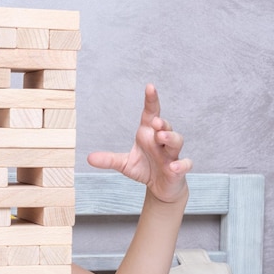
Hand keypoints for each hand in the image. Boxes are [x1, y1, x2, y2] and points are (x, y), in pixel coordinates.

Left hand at [87, 84, 192, 202]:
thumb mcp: (124, 164)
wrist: (160, 187)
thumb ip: (109, 159)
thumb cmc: (145, 169)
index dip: (151, 100)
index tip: (150, 87)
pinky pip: (185, 164)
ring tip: (161, 137)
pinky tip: (173, 167)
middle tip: (156, 122)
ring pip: (177, 141)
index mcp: (148, 135)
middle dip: (162, 123)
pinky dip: (181, 165)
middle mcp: (161, 142)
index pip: (151, 114)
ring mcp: (172, 155)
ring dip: (171, 138)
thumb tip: (89, 158)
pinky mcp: (178, 170)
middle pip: (166, 127)